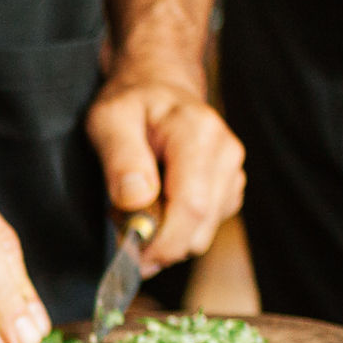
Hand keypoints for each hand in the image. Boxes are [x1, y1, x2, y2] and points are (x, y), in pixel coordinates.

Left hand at [87, 81, 245, 277]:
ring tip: (135, 205)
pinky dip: (175, 229)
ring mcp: (232, 174)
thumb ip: (121, 158)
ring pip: (201, 236)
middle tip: (120, 221)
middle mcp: (226, 155)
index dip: (161, 243)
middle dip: (157, 243)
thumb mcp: (109, 120)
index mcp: (199, 134)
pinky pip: (203, 229)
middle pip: (199, 230)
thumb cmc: (132, 102)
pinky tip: (156, 205)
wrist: (158, 86)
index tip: (129, 255)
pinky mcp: (229, 190)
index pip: (191, 207)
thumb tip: (136, 200)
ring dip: (164, 236)